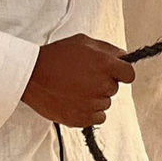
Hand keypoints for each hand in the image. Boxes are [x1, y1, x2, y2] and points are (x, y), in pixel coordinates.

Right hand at [21, 34, 135, 127]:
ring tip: (75, 88)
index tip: (114, 73)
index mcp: (105, 64)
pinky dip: (89, 112)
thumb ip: (107, 49)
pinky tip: (75, 101)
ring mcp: (93, 104)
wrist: (32, 76)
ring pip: (105, 103)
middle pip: (114, 89)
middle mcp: (102, 85)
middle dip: (104, 83)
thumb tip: (123, 56)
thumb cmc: (56, 56)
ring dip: (95, 98)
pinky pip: (97, 118)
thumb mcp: (83, 42)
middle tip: (84, 77)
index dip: (122, 73)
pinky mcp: (82, 119)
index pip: (129, 74)